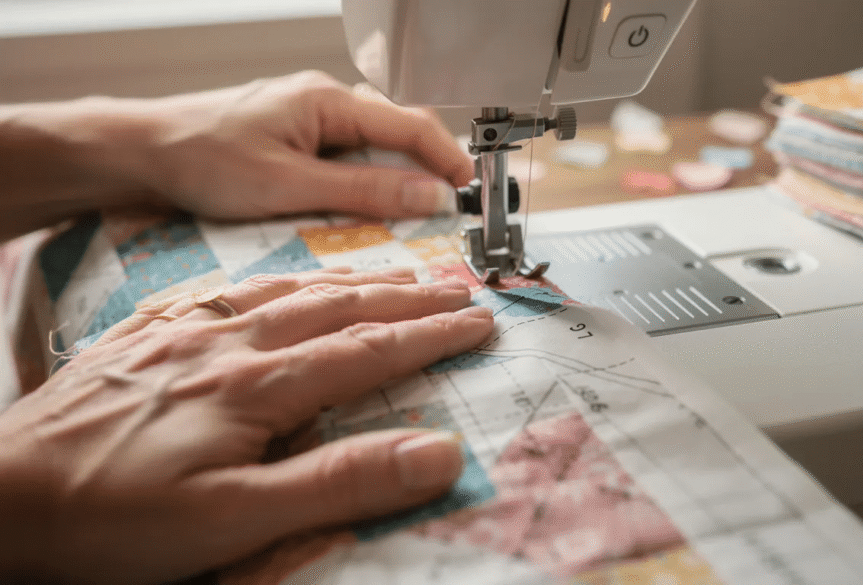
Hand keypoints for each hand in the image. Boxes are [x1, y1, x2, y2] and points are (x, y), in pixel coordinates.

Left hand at [0, 71, 473, 238]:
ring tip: (412, 217)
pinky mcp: (294, 138)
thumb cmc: (203, 160)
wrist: (141, 154)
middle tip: (448, 212)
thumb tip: (428, 196)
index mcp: (328, 101)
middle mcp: (323, 102)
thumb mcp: (292, 185)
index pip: (411, 126)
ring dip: (395, 179)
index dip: (448, 160)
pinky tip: (363, 209)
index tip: (472, 192)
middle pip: (396, 133)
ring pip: (373, 147)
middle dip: (427, 171)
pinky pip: (346, 157)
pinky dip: (365, 182)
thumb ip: (365, 191)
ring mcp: (308, 118)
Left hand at [0, 267, 493, 583]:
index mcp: (259, 385)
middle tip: (456, 288)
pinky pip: (229, 291)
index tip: (481, 321)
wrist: (4, 494)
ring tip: (394, 275)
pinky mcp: (150, 335)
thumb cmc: (114, 517)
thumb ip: (341, 482)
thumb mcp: (237, 520)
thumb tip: (438, 453)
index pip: (370, 349)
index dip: (432, 335)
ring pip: (289, 290)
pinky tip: (281, 283)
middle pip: (338, 307)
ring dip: (351, 280)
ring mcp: (186, 333)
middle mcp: (229, 343)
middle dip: (406, 298)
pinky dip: (276, 281)